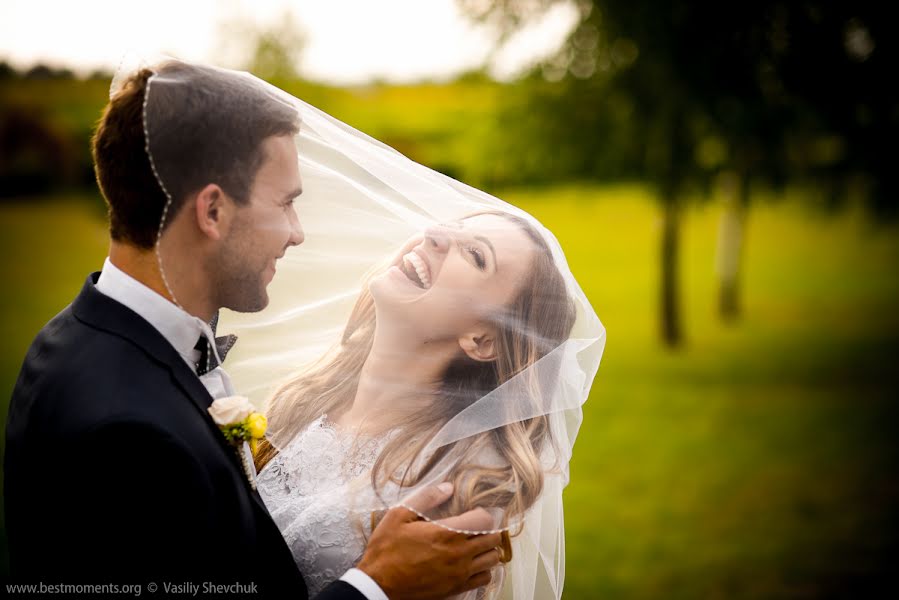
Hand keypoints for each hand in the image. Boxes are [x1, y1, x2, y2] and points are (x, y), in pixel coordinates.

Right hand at [356, 483, 503, 599]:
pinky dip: (482, 569)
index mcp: (447, 534)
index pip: (485, 521)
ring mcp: (459, 574)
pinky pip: (484, 578)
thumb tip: (448, 487)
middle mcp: (459, 554)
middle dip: (488, 530)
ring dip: (487, 550)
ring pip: (492, 559)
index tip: (473, 513)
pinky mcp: (456, 589)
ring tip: (474, 544)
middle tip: (475, 528)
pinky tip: (470, 563)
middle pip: (493, 539)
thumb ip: (426, 498)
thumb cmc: (387, 549)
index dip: (482, 514)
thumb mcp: (399, 515)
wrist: (378, 585)